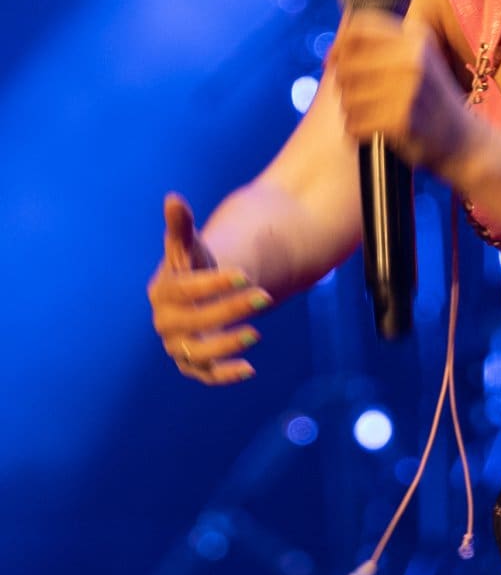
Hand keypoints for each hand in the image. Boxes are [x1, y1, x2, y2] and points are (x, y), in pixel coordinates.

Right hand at [147, 193, 271, 385]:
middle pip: (194, 321)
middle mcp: (165, 322)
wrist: (204, 291)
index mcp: (161, 292)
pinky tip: (250, 369)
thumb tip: (173, 198)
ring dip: (226, 345)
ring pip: (198, 352)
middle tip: (264, 297)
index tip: (244, 273)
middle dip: (228, 310)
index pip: (183, 290)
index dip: (213, 284)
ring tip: (256, 333)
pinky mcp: (194, 363)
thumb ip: (182, 226)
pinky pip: (206, 375)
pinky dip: (225, 375)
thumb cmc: (198, 264)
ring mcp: (177, 345)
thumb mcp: (192, 244)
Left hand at [326, 9, 476, 178]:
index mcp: (416, 37)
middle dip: (344, 83)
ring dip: (351, 109)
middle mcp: (413, 58)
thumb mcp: (418, 60)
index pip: (358, 28)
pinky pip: (354, 123)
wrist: (463, 140)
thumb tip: (333, 51)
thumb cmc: (431, 99)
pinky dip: (356, 130)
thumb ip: (383, 46)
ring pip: (347, 95)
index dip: (339, 44)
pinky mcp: (400, 119)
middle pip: (346, 63)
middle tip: (360, 96)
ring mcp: (408, 89)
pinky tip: (374, 130)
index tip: (333, 61)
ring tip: (373, 115)